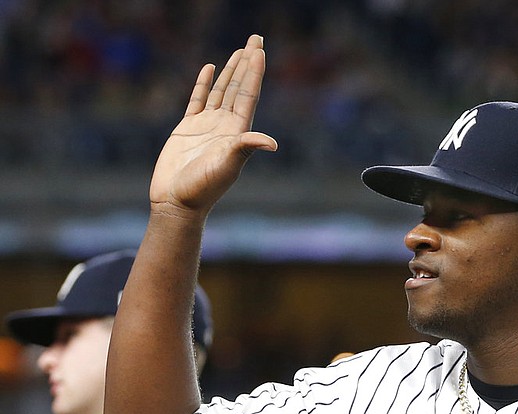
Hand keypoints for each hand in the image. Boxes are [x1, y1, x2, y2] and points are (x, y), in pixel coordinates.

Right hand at [149, 34, 277, 216]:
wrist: (177, 202)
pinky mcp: (188, 128)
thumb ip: (246, 149)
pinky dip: (204, 83)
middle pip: (239, 87)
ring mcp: (207, 126)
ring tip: (240, 50)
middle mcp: (226, 126)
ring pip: (222, 90)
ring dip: (230, 70)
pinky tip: (210, 68)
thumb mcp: (227, 166)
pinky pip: (198, 99)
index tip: (260, 50)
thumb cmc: (203, 188)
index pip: (249, 95)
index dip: (255, 72)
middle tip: (256, 39)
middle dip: (247, 63)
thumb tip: (273, 144)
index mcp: (238, 132)